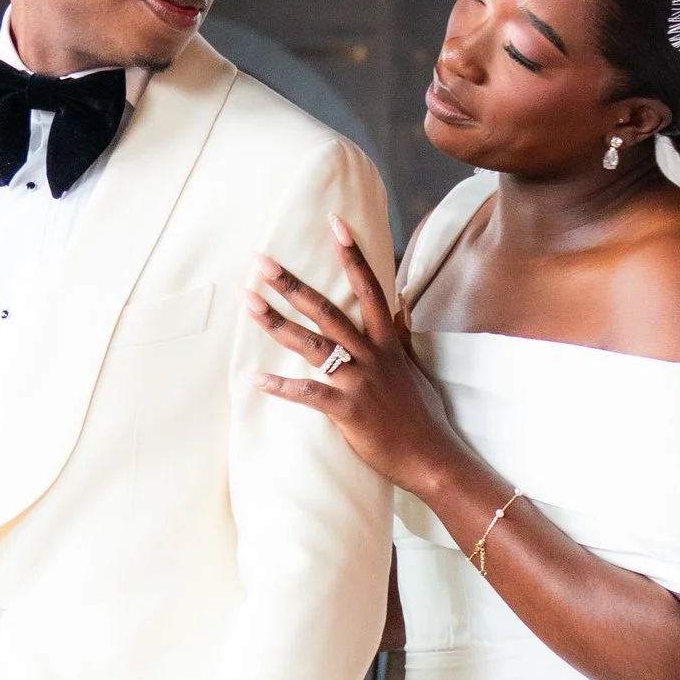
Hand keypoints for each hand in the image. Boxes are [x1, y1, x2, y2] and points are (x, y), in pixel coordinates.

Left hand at [247, 223, 461, 497]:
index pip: (370, 287)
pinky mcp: (348, 410)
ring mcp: (360, 382)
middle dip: (292, 284)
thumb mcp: (412, 366)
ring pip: (313, 345)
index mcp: (386, 342)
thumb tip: (401, 305)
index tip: (335, 222)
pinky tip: (256, 378)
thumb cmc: (421, 415)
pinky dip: (282, 386)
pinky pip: (310, 394)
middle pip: (328, 310)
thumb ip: (399, 334)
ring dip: (277, 323)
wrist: (431, 457)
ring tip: (248, 303)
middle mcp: (372, 355)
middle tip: (260, 261)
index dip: (353, 254)